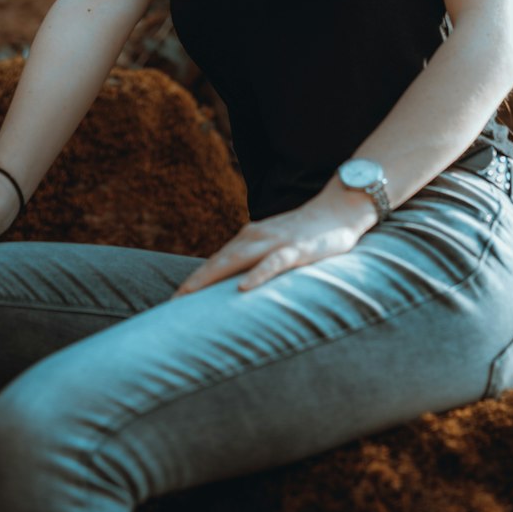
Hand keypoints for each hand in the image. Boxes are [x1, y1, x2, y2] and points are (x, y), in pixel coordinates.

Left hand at [170, 189, 376, 296]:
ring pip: (238, 260)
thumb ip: (256, 261)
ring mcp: (276, 242)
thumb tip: (238, 287)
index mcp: (250, 239)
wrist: (339, 208)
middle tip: (173, 303)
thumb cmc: (306, 233)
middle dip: (194, 282)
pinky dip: (258, 275)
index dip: (195, 280)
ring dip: (212, 277)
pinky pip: (274, 263)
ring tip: (191, 295)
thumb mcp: (276, 247)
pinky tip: (244, 288)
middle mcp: (256, 237)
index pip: (216, 262)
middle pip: (219, 261)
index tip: (174, 301)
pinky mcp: (297, 249)